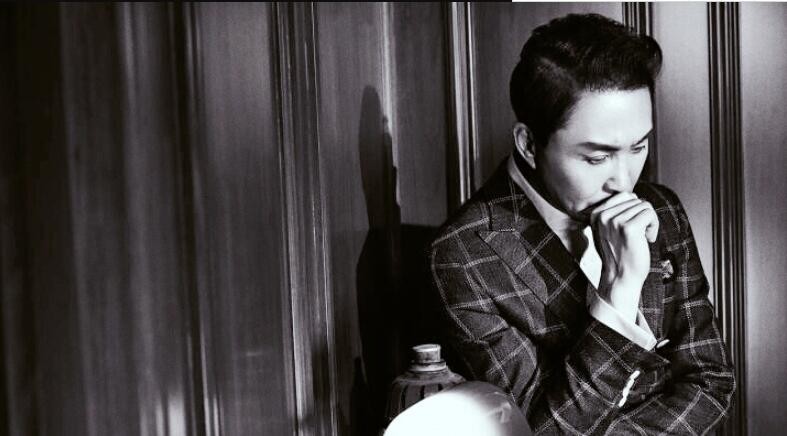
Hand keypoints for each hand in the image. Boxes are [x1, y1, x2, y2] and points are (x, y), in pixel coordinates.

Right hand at [590, 192, 658, 319]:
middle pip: (635, 199)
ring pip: (644, 205)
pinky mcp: (629, 228)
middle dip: (641, 215)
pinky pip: (649, 213)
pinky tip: (647, 239)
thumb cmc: (619, 254)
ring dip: (648, 222)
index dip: (633, 210)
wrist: (620, 278)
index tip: (631, 227)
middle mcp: (602, 216)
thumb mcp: (609, 230)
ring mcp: (614, 222)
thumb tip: (632, 195)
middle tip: (638, 234)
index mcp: (595, 214)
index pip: (625, 195)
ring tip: (641, 238)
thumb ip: (615, 212)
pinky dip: (654, 226)